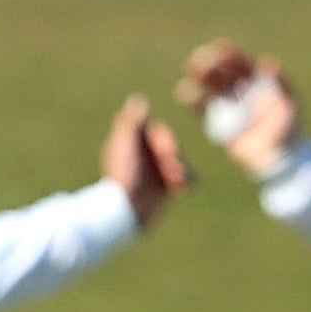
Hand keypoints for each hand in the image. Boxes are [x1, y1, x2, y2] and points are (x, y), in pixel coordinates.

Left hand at [106, 94, 189, 226]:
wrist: (128, 212)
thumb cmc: (123, 177)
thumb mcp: (124, 144)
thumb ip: (130, 122)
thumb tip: (137, 100)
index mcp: (134, 144)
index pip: (158, 132)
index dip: (163, 140)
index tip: (163, 151)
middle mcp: (146, 156)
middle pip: (172, 146)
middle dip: (173, 157)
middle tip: (171, 170)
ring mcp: (157, 172)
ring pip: (181, 161)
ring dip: (181, 169)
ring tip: (176, 181)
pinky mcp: (167, 188)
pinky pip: (187, 178)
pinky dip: (186, 180)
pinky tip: (180, 188)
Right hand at [183, 41, 294, 175]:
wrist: (279, 157)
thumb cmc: (289, 128)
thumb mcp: (289, 104)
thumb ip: (280, 83)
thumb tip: (268, 61)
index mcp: (258, 82)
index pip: (243, 65)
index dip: (231, 55)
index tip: (219, 47)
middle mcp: (241, 90)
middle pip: (225, 73)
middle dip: (213, 64)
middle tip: (200, 56)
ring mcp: (230, 106)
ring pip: (213, 88)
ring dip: (202, 78)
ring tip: (190, 68)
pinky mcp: (219, 123)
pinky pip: (205, 110)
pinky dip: (195, 101)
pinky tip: (185, 91)